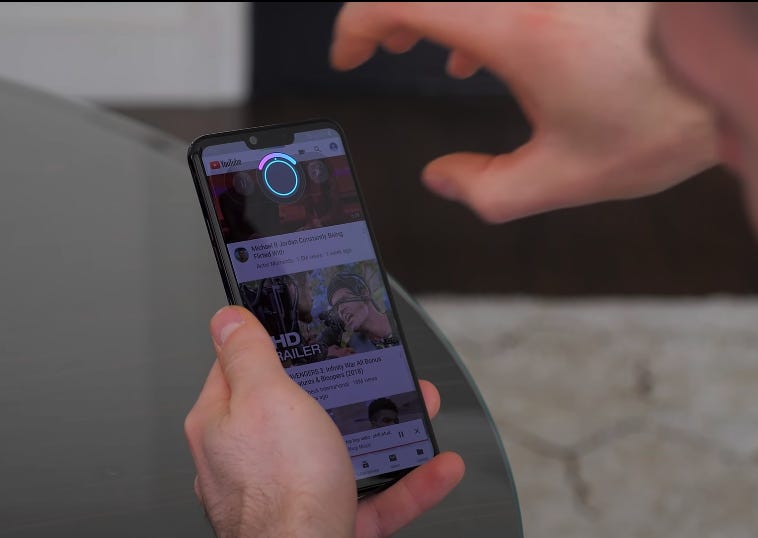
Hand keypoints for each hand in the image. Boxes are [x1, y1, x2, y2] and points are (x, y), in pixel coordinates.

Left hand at [185, 306, 463, 537]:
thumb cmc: (279, 491)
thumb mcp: (265, 398)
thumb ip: (247, 354)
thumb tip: (226, 319)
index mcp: (226, 422)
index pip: (242, 367)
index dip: (274, 344)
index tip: (302, 331)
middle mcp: (250, 459)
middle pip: (301, 409)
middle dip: (348, 389)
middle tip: (374, 374)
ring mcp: (288, 492)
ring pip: (342, 450)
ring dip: (388, 431)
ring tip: (416, 411)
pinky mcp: (324, 520)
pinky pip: (372, 496)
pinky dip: (407, 482)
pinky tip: (433, 467)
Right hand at [331, 2, 717, 221]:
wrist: (734, 73)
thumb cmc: (667, 116)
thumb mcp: (563, 177)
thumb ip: (484, 190)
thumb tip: (444, 179)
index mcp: (513, 29)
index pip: (399, 2)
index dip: (358, 26)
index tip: (351, 54)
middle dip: (389, 16)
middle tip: (380, 48)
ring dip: (434, 12)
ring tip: (429, 51)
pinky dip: (478, 10)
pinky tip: (489, 50)